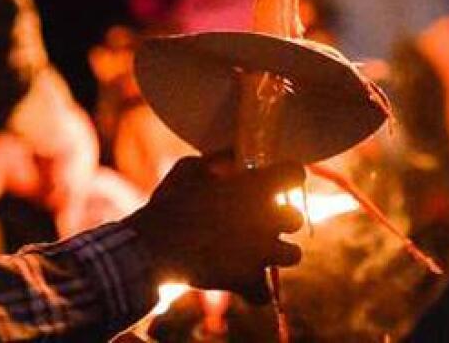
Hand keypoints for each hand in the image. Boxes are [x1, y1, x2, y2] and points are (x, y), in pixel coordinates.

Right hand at [125, 156, 304, 302]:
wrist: (153, 246)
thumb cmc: (170, 202)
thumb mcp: (190, 168)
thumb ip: (219, 160)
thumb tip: (234, 156)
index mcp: (257, 187)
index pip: (294, 174)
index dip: (285, 176)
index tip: (272, 181)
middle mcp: (268, 219)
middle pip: (295, 218)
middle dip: (279, 219)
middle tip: (254, 221)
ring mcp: (261, 253)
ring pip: (292, 255)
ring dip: (276, 253)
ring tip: (253, 252)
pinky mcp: (247, 280)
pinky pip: (263, 292)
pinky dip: (252, 290)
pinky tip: (239, 281)